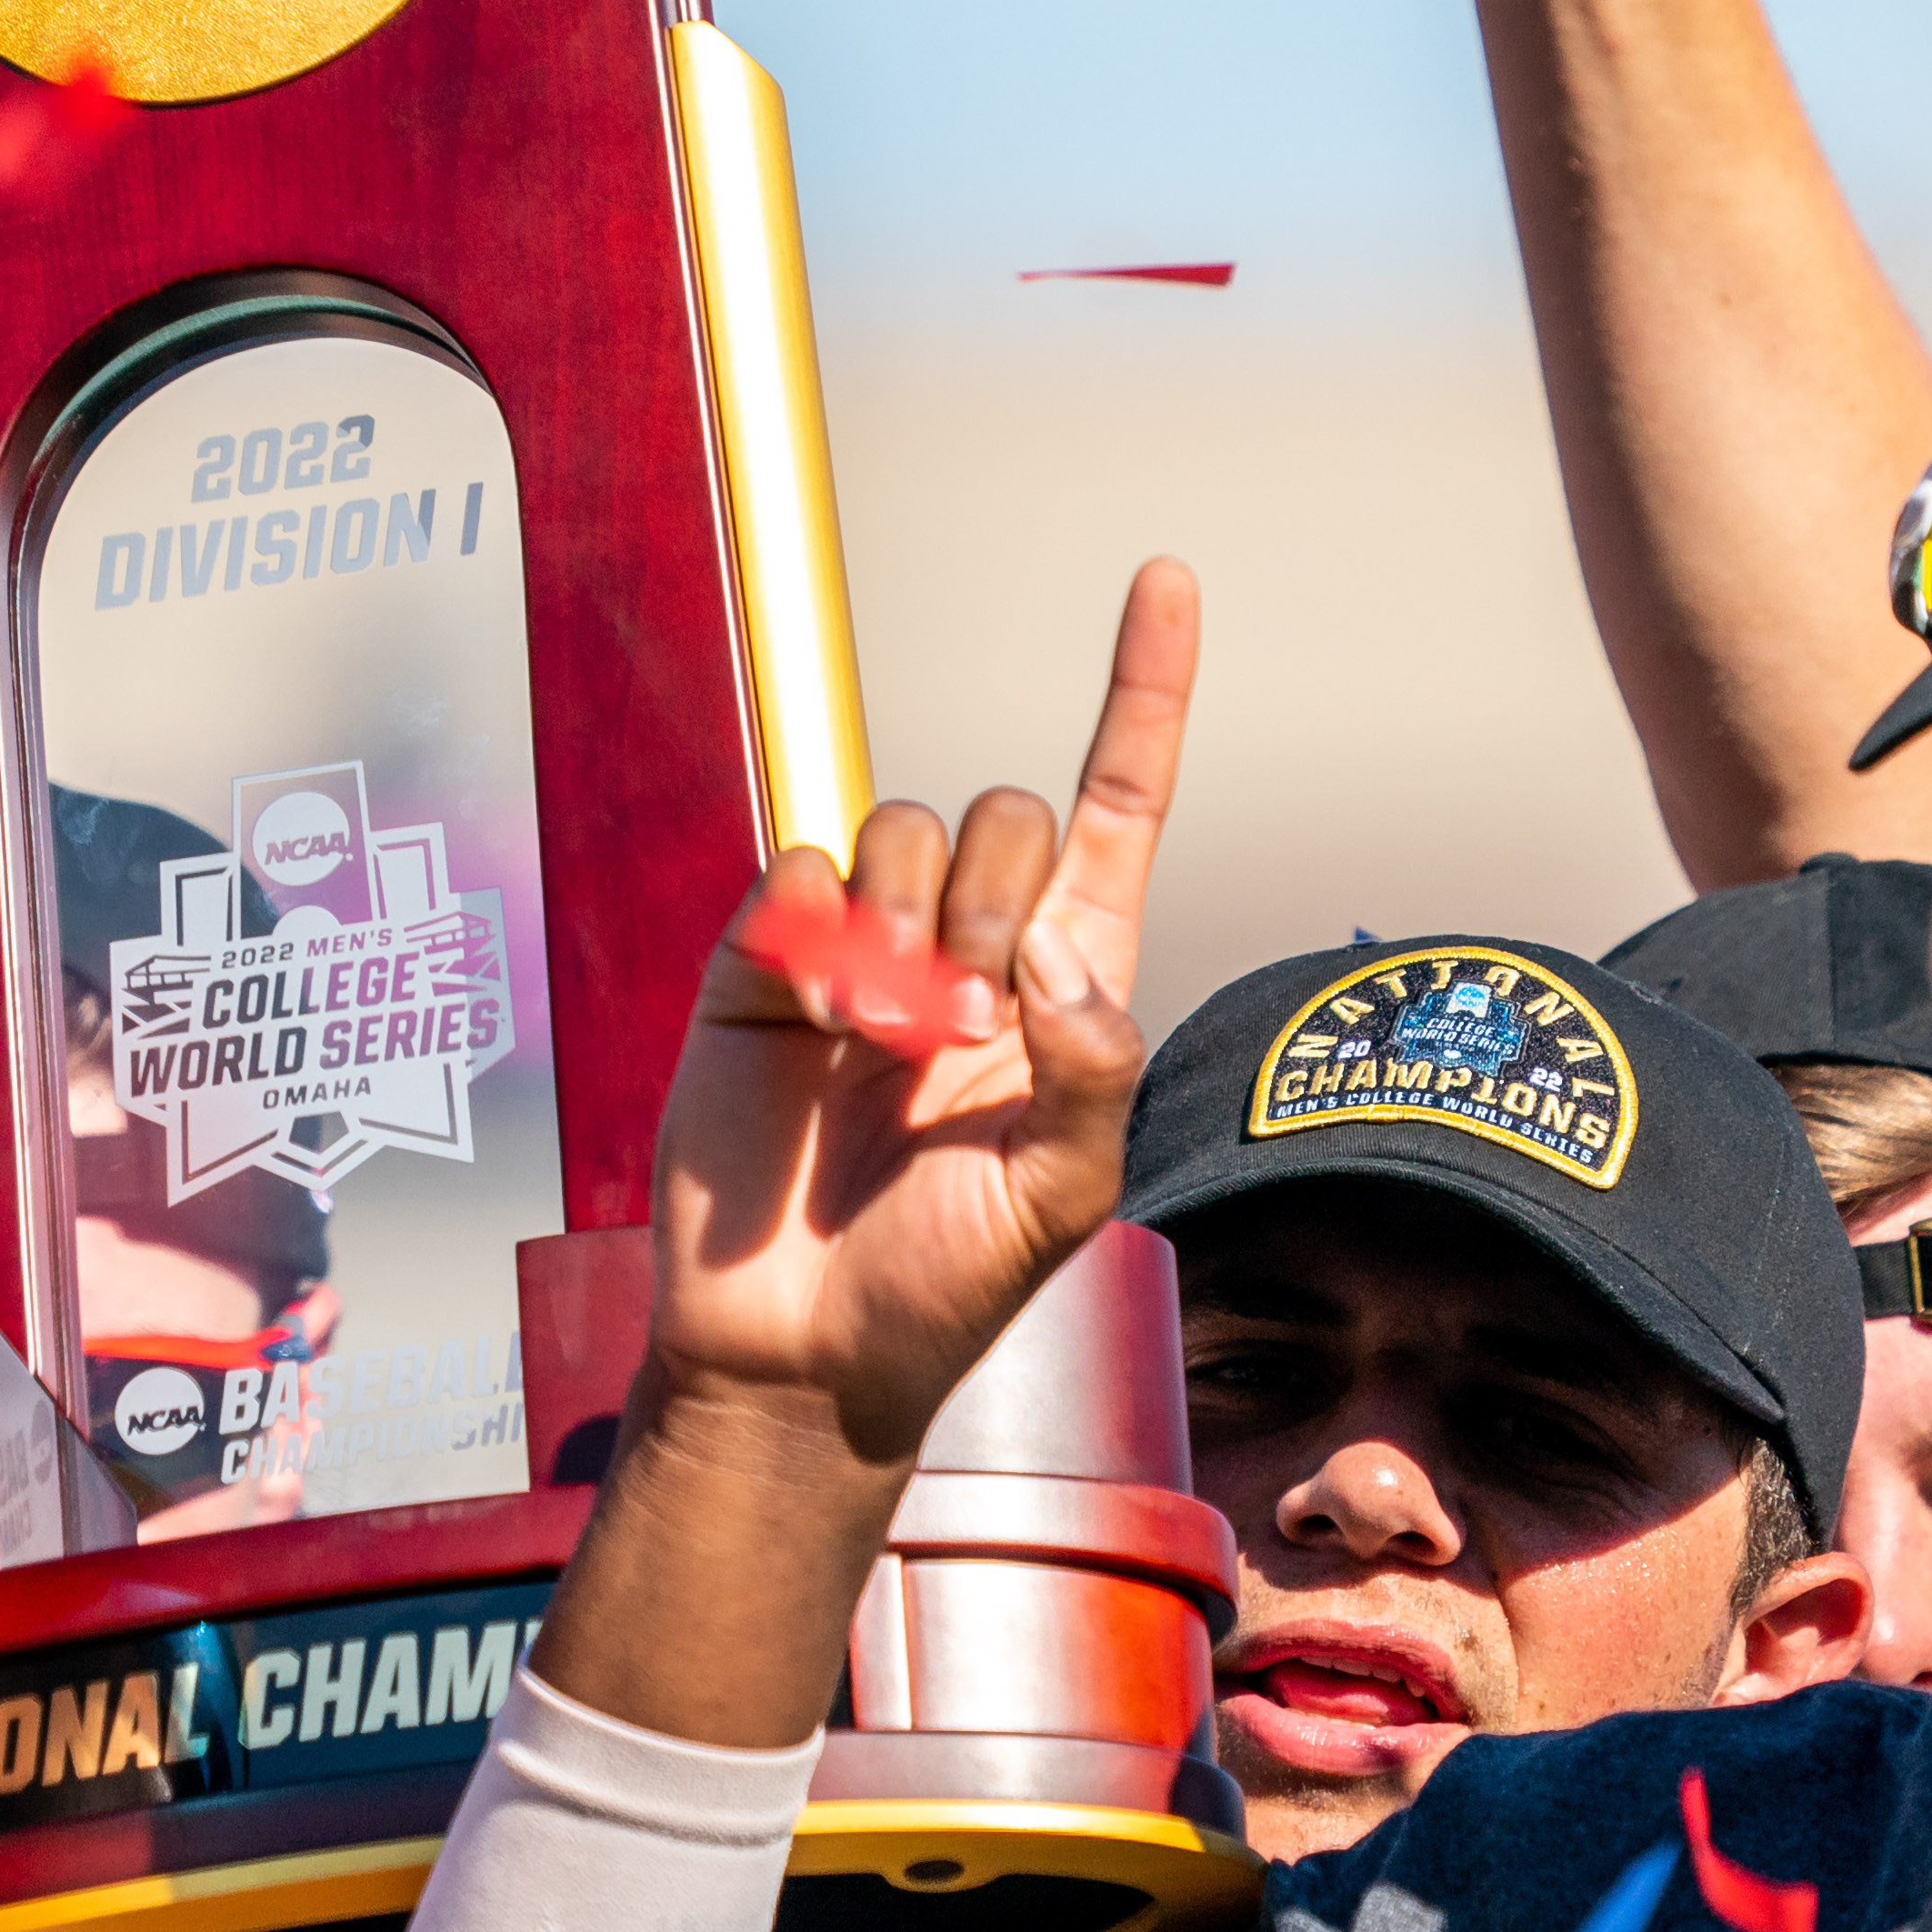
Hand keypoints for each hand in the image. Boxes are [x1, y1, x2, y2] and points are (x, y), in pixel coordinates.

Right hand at [636, 562, 1197, 1466]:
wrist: (798, 1352)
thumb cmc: (944, 1288)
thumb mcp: (1063, 1198)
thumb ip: (1093, 1068)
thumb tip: (1050, 952)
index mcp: (1066, 987)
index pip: (1116, 807)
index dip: (1143, 692)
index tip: (1164, 578)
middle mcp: (969, 950)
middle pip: (1003, 814)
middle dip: (997, 898)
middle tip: (970, 1017)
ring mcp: (865, 951)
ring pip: (904, 831)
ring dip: (909, 926)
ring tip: (885, 1041)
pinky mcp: (767, 963)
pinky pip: (803, 870)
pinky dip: (819, 929)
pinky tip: (819, 1023)